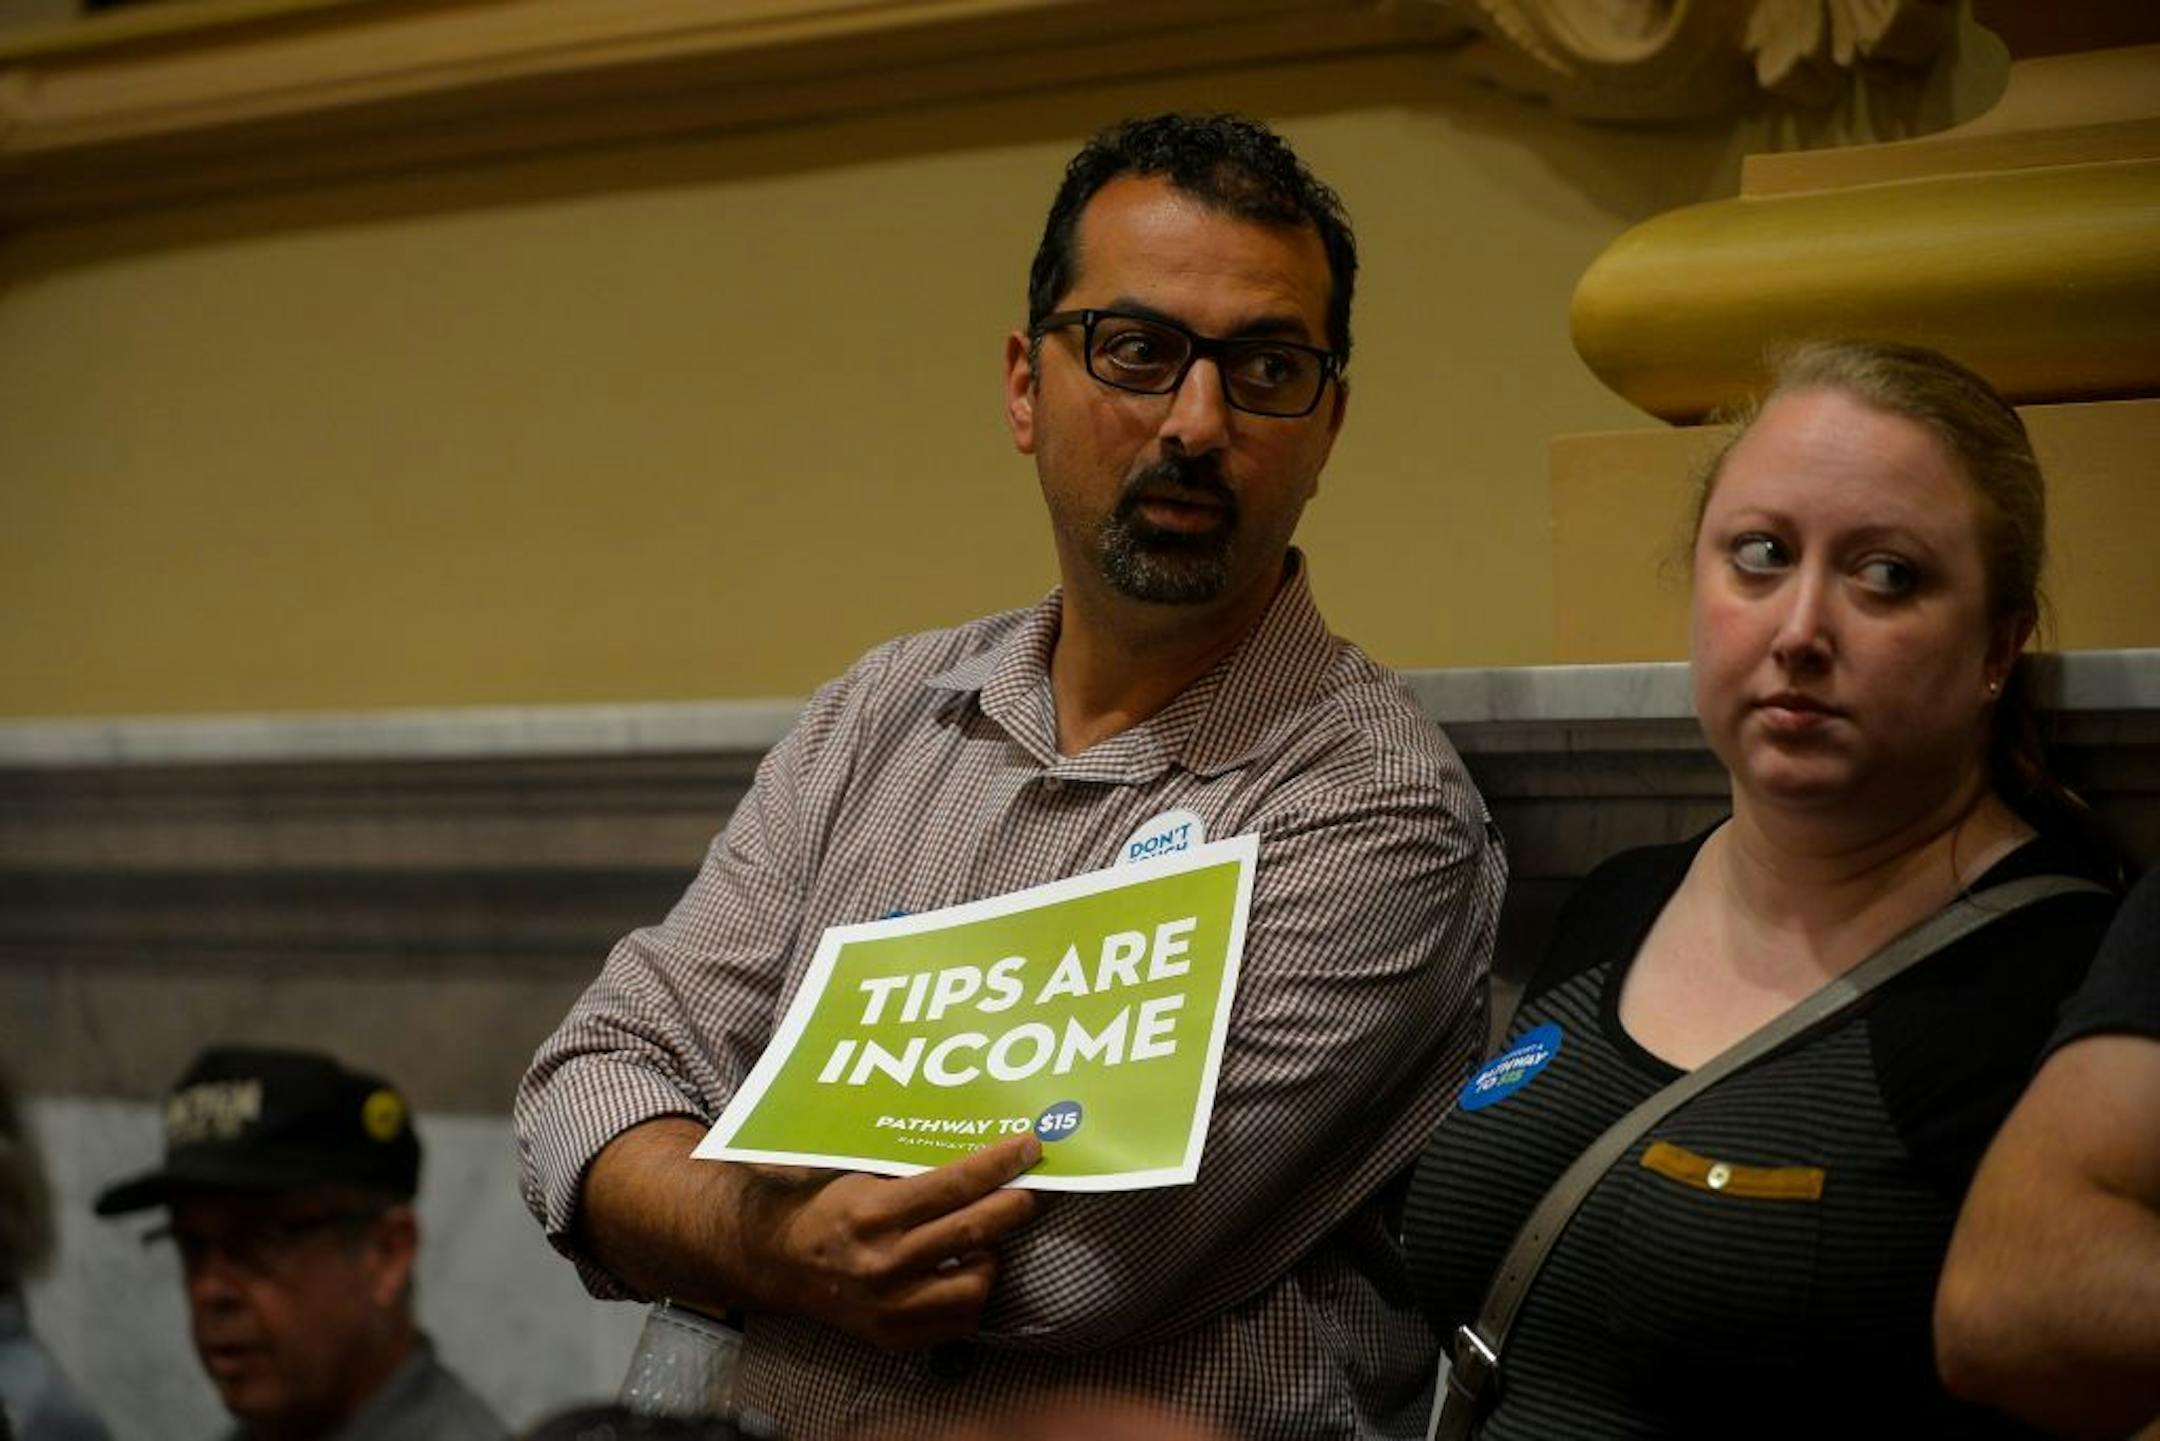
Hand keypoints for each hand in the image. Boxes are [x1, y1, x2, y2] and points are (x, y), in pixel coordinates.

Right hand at [747, 1132, 1041, 1349]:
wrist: (780, 1262)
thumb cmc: (826, 1207)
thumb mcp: (859, 1174)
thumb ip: (912, 1170)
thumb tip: (977, 1148)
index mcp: (873, 1213)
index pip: (954, 1185)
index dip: (998, 1164)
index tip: (1028, 1147)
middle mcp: (884, 1263)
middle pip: (972, 1231)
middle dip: (1014, 1204)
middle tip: (1031, 1188)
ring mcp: (891, 1307)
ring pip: (974, 1286)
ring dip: (991, 1258)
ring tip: (987, 1241)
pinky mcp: (895, 1337)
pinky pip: (958, 1322)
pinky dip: (971, 1296)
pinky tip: (966, 1273)